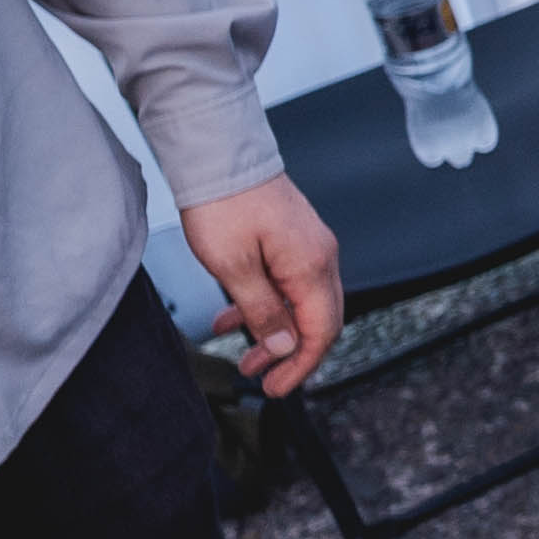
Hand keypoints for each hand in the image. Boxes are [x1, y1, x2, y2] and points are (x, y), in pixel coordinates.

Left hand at [181, 174, 345, 397]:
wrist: (217, 151)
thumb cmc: (223, 202)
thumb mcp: (233, 267)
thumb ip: (262, 312)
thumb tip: (284, 347)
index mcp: (311, 265)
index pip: (320, 331)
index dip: (300, 366)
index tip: (276, 387)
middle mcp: (319, 255)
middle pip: (318, 321)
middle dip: (290, 354)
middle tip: (262, 377)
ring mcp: (307, 245)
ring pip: (299, 303)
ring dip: (274, 332)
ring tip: (245, 355)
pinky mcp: (291, 237)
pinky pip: (287, 283)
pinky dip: (265, 305)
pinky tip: (234, 315)